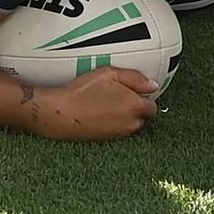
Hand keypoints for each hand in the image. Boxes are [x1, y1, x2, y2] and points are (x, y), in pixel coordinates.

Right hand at [42, 66, 158, 139]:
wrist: (61, 114)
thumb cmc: (83, 92)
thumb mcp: (110, 73)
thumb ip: (136, 78)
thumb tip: (152, 85)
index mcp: (136, 106)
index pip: (152, 105)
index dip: (141, 96)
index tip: (130, 90)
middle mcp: (132, 123)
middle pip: (142, 116)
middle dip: (134, 107)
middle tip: (116, 95)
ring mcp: (120, 134)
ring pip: (130, 124)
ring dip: (124, 116)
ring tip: (105, 104)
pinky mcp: (109, 140)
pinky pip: (118, 130)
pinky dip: (113, 123)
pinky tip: (99, 113)